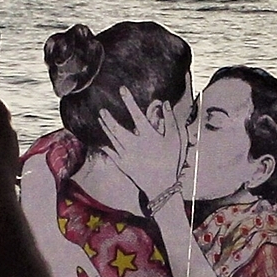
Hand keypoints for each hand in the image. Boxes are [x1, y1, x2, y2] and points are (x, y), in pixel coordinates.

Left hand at [98, 86, 186, 200]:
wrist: (162, 186)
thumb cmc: (171, 161)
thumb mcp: (176, 139)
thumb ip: (171, 120)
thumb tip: (166, 103)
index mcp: (148, 136)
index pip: (136, 114)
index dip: (129, 100)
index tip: (122, 89)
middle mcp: (134, 144)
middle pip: (116, 127)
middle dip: (108, 117)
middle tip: (102, 109)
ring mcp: (126, 154)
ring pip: (112, 138)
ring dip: (105, 127)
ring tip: (100, 118)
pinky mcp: (122, 164)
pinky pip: (111, 152)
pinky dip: (106, 145)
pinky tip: (102, 141)